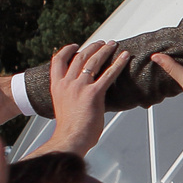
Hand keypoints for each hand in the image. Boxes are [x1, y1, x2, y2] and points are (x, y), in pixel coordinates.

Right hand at [41, 40, 131, 156]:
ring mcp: (80, 87)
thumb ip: (70, 97)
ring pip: (94, 61)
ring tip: (113, 45)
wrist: (70, 139)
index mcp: (57, 86)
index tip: (74, 45)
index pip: (57, 61)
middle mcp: (67, 83)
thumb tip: (80, 96)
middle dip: (92, 47)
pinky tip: (125, 57)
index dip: (66, 50)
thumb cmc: (69, 129)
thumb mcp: (63, 107)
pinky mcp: (94, 94)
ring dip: (105, 50)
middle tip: (102, 43)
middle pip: (80, 57)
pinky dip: (118, 64)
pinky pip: (109, 74)